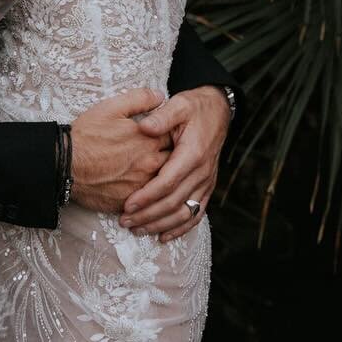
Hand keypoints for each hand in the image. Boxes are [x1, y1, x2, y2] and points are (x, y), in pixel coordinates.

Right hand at [68, 88, 171, 213]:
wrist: (64, 164)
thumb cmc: (86, 135)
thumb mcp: (111, 108)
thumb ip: (140, 99)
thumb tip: (161, 96)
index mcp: (149, 140)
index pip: (175, 139)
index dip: (173, 137)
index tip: (170, 137)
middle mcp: (149, 164)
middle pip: (174, 164)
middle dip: (173, 160)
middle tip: (170, 158)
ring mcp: (141, 185)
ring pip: (163, 185)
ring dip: (162, 180)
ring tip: (158, 176)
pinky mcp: (129, 202)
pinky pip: (148, 201)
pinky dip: (149, 197)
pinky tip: (146, 193)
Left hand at [120, 85, 230, 241]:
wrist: (217, 111)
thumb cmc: (193, 107)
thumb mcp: (178, 104)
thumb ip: (162, 116)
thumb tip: (145, 127)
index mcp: (193, 153)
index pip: (168, 182)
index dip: (147, 196)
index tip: (127, 204)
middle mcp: (202, 172)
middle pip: (173, 202)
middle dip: (148, 215)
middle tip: (125, 221)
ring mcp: (206, 182)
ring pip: (184, 213)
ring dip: (160, 224)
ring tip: (137, 230)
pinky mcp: (207, 187)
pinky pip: (196, 214)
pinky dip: (180, 228)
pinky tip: (163, 236)